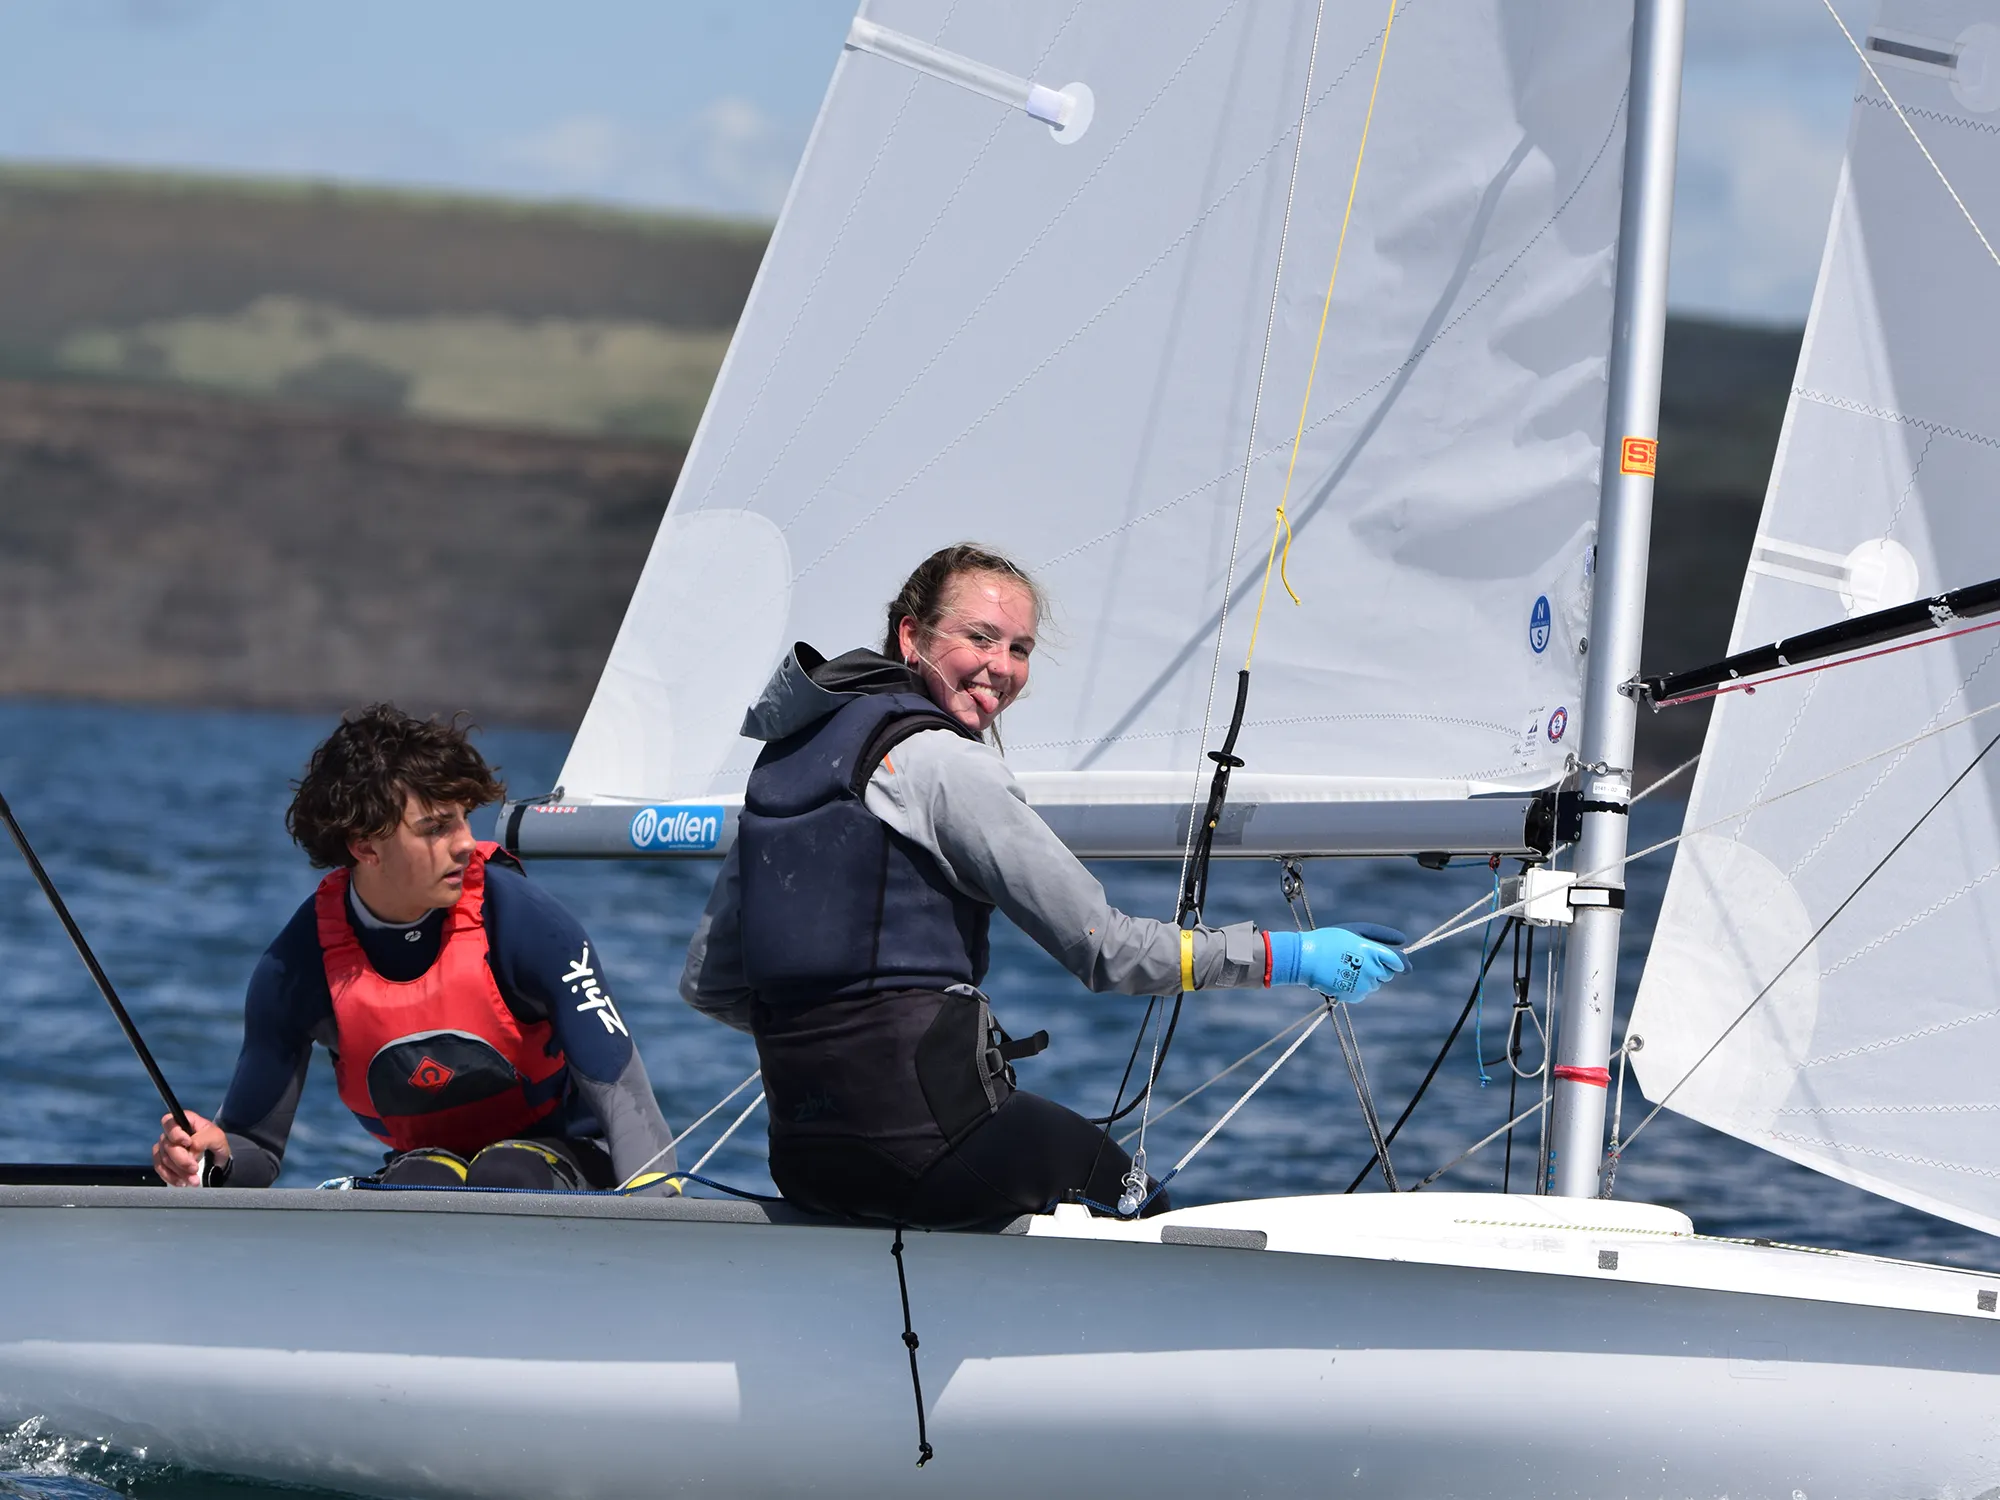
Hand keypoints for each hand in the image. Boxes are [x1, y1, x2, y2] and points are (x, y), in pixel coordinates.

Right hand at [152, 1110, 229, 1186]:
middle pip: (167, 1146)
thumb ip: (203, 1139)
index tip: (188, 1143)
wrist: (215, 1158)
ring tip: (193, 1180)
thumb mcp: (216, 1137)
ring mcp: (165, 1147)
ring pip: (164, 1160)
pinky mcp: (162, 1161)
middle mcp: (170, 1133)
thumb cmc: (215, 1142)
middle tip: (195, 1169)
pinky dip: (170, 1177)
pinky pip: (160, 1169)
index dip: (175, 1134)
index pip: (169, 1122)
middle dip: (181, 1160)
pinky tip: (182, 1182)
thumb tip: (191, 1149)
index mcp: (184, 1121)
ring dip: (178, 1172)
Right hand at [1266, 926, 1408, 999]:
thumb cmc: (1331, 939)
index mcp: (1375, 952)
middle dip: (1379, 968)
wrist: (1306, 958)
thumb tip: (1403, 940)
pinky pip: (1363, 992)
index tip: (1397, 963)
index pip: (1400, 962)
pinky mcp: (1354, 996)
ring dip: (1368, 977)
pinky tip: (1343, 976)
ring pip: (1376, 984)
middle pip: (1388, 974)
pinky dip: (1357, 986)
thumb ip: (1381, 934)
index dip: (1400, 963)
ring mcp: (1364, 985)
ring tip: (1348, 966)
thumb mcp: (1356, 929)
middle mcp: (1372, 970)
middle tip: (1360, 959)